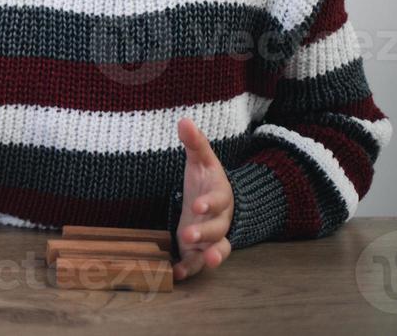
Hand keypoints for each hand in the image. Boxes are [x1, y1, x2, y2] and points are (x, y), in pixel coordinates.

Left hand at [173, 117, 234, 280]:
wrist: (216, 202)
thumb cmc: (207, 181)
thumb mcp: (201, 161)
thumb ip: (195, 143)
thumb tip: (184, 120)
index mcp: (220, 197)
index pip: (219, 200)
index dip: (210, 203)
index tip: (197, 204)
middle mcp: (219, 221)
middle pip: (217, 229)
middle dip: (204, 233)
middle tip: (188, 235)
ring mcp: (210, 238)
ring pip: (215, 250)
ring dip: (208, 257)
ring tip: (202, 262)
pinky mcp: (198, 251)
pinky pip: (197, 263)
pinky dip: (189, 269)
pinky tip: (176, 274)